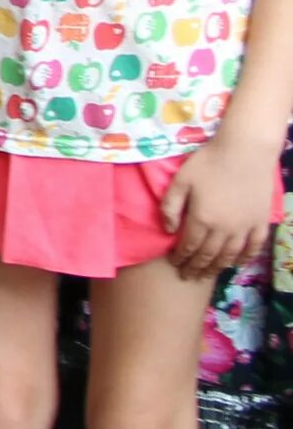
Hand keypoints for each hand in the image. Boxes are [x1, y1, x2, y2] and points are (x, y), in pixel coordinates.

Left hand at [162, 127, 281, 280]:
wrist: (245, 151)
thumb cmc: (208, 162)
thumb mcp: (181, 180)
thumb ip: (170, 206)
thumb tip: (167, 230)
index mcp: (202, 218)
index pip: (189, 246)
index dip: (181, 258)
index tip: (175, 264)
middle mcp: (224, 229)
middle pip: (208, 255)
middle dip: (196, 268)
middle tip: (188, 277)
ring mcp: (245, 227)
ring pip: (230, 255)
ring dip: (217, 267)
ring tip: (208, 275)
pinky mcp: (261, 222)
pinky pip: (254, 247)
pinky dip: (245, 258)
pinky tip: (237, 263)